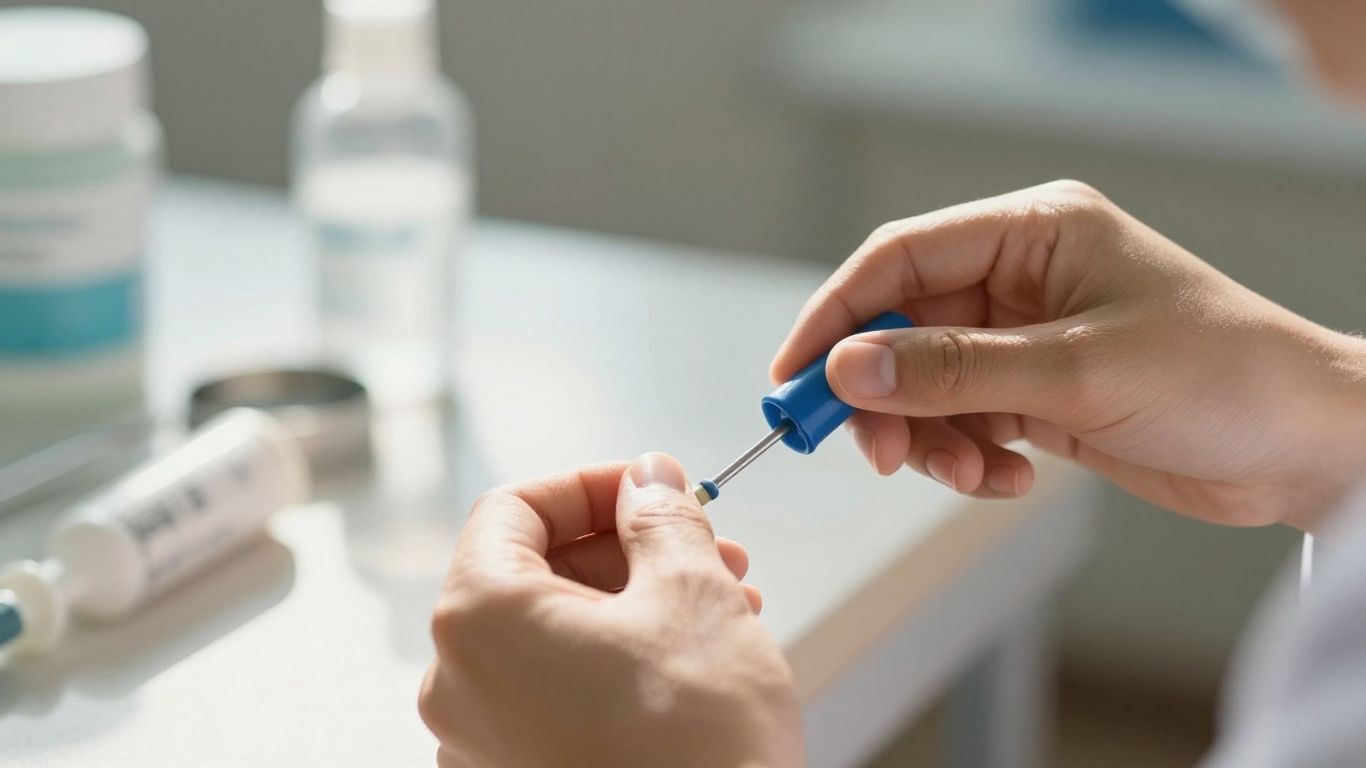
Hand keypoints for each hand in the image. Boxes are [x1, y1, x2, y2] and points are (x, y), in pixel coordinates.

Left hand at [419, 453, 801, 767]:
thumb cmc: (698, 745)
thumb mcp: (693, 593)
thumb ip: (662, 516)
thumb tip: (649, 479)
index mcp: (478, 618)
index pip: (513, 507)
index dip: (591, 485)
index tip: (653, 486)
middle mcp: (458, 683)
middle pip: (533, 571)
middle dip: (627, 547)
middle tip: (708, 545)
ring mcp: (483, 743)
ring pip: (554, 635)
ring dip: (634, 602)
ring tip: (722, 601)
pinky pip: (557, 692)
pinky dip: (616, 661)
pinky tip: (691, 659)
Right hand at [772, 180, 1365, 531]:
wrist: (1307, 446)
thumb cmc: (1222, 378)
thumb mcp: (1076, 370)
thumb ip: (952, 368)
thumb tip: (848, 369)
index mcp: (1033, 231)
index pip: (899, 259)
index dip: (836, 315)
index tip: (794, 377)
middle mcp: (1022, 277)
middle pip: (902, 328)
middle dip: (883, 395)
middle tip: (874, 452)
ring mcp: (1027, 337)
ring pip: (927, 385)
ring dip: (932, 439)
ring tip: (973, 474)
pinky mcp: (1039, 392)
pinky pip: (965, 421)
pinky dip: (969, 457)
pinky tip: (1012, 477)